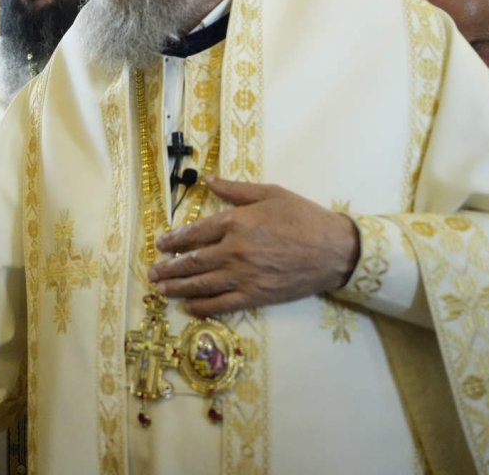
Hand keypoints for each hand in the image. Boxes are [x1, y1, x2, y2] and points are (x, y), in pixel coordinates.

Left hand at [148, 176, 359, 317]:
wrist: (335, 250)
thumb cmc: (304, 217)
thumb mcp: (270, 193)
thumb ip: (236, 189)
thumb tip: (207, 179)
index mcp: (236, 222)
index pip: (196, 233)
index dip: (175, 240)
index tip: (160, 245)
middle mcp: (235, 250)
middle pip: (194, 261)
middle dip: (170, 268)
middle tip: (153, 272)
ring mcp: (244, 275)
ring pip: (203, 284)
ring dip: (178, 287)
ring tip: (161, 290)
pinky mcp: (257, 296)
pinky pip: (223, 304)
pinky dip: (203, 307)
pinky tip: (189, 308)